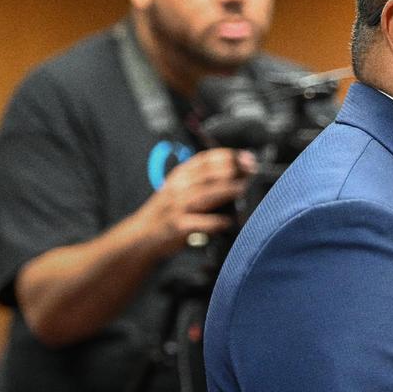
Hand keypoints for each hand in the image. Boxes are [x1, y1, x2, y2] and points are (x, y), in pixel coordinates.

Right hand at [135, 148, 257, 256]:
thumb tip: (240, 172)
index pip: (205, 159)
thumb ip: (205, 179)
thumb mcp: (181, 188)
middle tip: (251, 170)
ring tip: (243, 187)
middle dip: (231, 170)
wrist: (141, 235)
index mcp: (181, 175)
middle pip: (207, 174)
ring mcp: (177, 207)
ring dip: (225, 190)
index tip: (246, 157)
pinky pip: (198, 223)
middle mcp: (178, 188)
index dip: (227, 156)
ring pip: (204, 195)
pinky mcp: (177, 227)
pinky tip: (228, 221)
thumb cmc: (168, 210)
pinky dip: (214, 222)